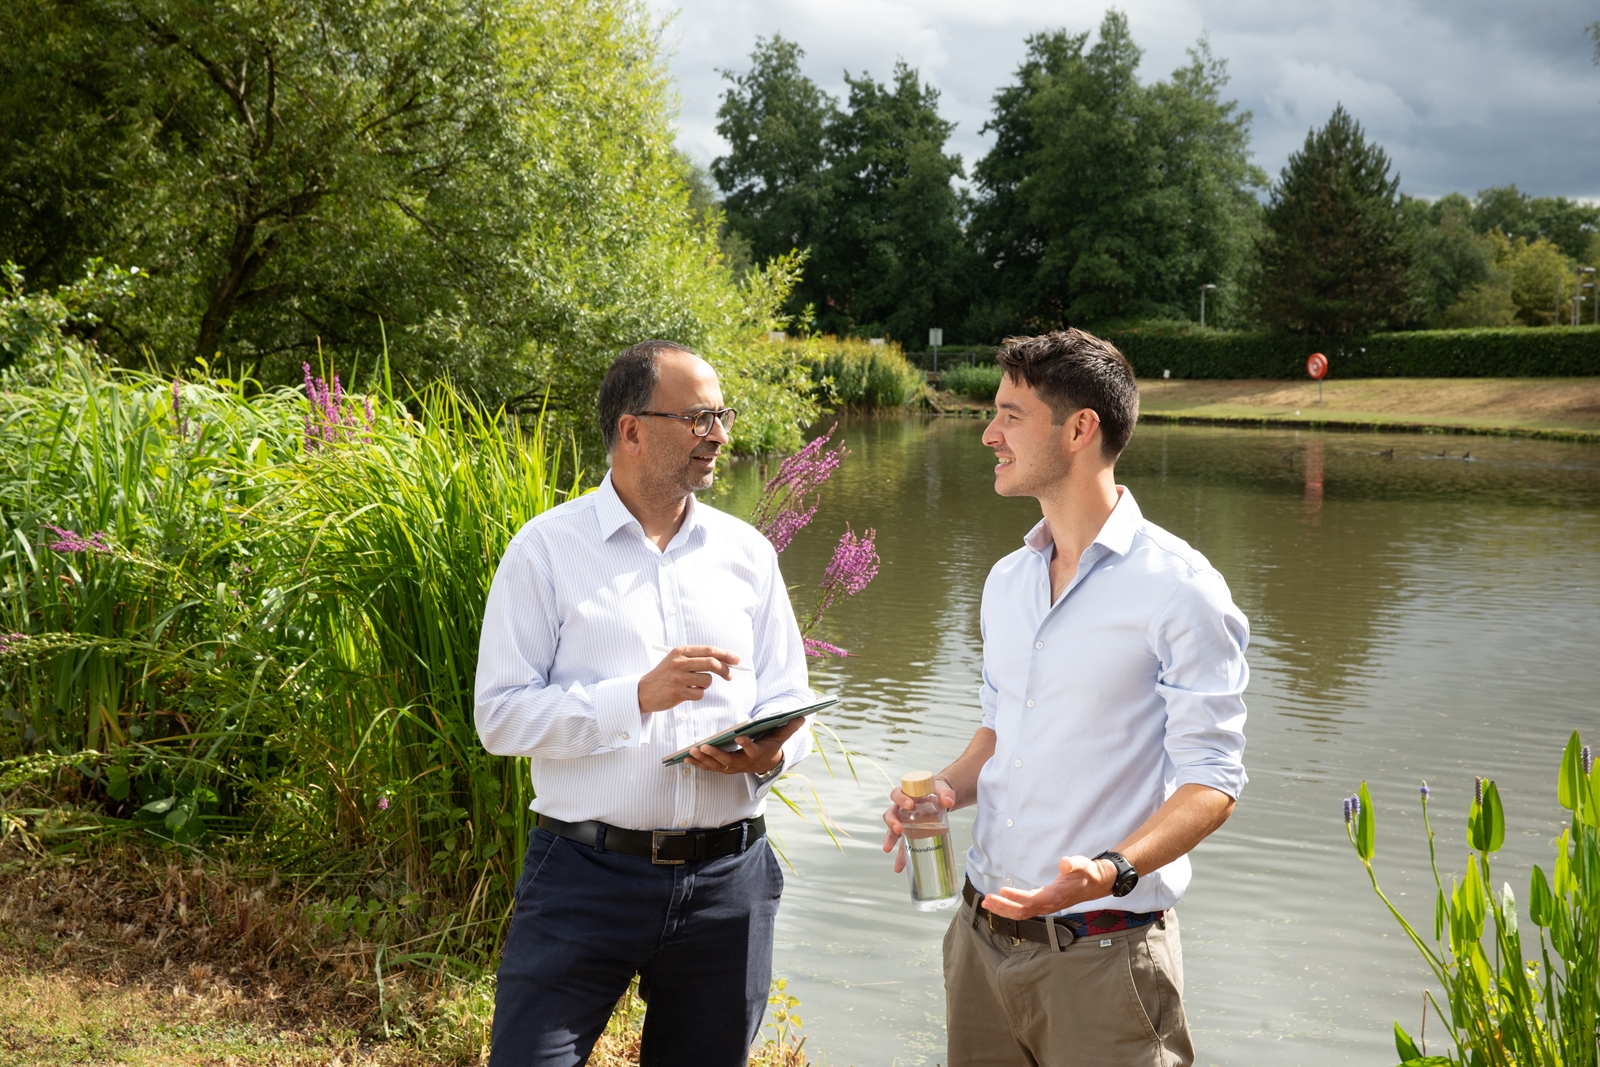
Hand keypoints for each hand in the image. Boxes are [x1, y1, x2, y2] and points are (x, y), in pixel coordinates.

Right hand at [638, 645, 739, 713]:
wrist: (643, 691)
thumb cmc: (665, 676)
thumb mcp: (677, 661)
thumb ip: (698, 658)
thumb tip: (726, 661)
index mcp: (680, 651)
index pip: (709, 650)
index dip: (726, 655)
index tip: (737, 660)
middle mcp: (679, 662)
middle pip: (712, 663)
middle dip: (725, 670)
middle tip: (730, 676)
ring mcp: (678, 677)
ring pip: (707, 680)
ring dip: (705, 685)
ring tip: (693, 685)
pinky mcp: (678, 692)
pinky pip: (700, 693)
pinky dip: (698, 694)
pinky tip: (686, 693)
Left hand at [684, 716, 804, 775]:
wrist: (766, 763)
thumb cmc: (771, 745)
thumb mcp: (781, 736)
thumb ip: (789, 727)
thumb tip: (803, 716)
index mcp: (756, 754)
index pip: (752, 749)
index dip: (746, 744)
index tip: (739, 736)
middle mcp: (743, 763)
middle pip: (728, 761)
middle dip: (715, 754)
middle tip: (703, 746)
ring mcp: (732, 767)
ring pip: (716, 766)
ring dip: (702, 760)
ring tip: (690, 752)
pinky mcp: (724, 768)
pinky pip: (710, 768)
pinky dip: (698, 764)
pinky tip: (686, 757)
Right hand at [880, 778, 955, 873]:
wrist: (942, 799)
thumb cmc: (938, 792)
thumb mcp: (942, 790)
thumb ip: (946, 794)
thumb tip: (949, 802)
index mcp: (907, 794)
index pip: (897, 794)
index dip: (901, 799)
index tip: (910, 805)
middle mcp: (901, 808)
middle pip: (890, 814)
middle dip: (892, 822)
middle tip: (898, 829)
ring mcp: (904, 821)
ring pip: (892, 831)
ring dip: (890, 840)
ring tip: (888, 849)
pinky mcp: (910, 833)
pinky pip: (902, 844)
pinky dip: (901, 855)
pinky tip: (901, 865)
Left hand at [980, 855, 1115, 919]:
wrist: (1094, 884)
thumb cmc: (1085, 873)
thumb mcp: (1081, 864)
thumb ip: (1073, 864)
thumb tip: (1064, 863)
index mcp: (1055, 896)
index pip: (1032, 900)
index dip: (1017, 897)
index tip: (1002, 890)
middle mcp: (1048, 905)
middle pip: (1022, 911)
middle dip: (1003, 907)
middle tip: (987, 899)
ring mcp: (1044, 906)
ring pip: (1020, 913)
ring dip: (1003, 909)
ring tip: (986, 902)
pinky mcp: (1042, 904)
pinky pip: (1023, 910)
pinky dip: (1009, 908)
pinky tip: (999, 902)